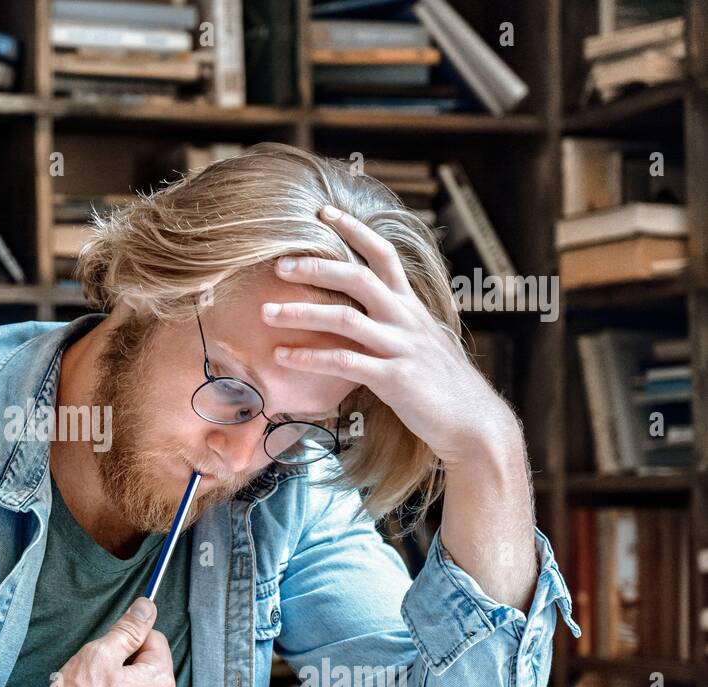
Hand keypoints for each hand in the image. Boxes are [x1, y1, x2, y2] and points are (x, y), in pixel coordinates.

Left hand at [264, 205, 517, 465]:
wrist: (473, 421)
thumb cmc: (439, 383)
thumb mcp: (418, 341)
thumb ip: (392, 322)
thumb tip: (362, 310)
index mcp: (410, 306)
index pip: (383, 254)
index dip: (355, 230)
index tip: (323, 212)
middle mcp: (406, 319)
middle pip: (359, 278)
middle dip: (317, 266)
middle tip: (279, 265)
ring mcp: (401, 347)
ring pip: (346, 318)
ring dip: (302, 312)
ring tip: (267, 312)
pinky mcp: (395, 378)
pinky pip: (345, 362)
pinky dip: (310, 358)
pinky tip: (283, 356)